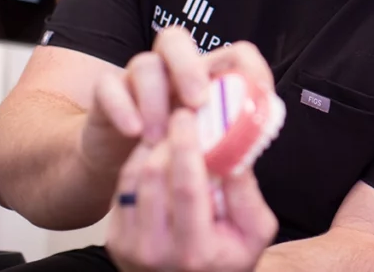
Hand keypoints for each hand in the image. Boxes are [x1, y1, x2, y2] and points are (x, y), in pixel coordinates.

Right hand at [79, 27, 274, 176]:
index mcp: (206, 79)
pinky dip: (122, 107)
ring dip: (154, 100)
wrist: (119, 168)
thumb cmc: (173, 153)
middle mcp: (171, 70)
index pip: (232, 53)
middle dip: (189, 68)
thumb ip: (227, 140)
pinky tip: (133, 132)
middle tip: (197, 102)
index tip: (257, 96)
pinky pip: (108, 86)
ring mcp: (135, 79)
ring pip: (144, 64)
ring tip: (158, 137)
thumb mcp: (205, 149)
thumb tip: (250, 145)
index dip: (249, 67)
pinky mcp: (106, 94)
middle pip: (176, 40)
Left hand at [107, 108, 278, 271]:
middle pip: (153, 178)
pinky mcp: (116, 240)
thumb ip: (247, 194)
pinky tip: (158, 157)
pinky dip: (140, 166)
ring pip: (134, 179)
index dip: (186, 147)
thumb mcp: (256, 232)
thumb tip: (234, 152)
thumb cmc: (229, 260)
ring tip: (171, 133)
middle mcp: (156, 251)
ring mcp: (131, 247)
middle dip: (167, 139)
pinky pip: (124, 190)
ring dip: (152, 149)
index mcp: (196, 251)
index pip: (186, 188)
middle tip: (181, 117)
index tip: (189, 116)